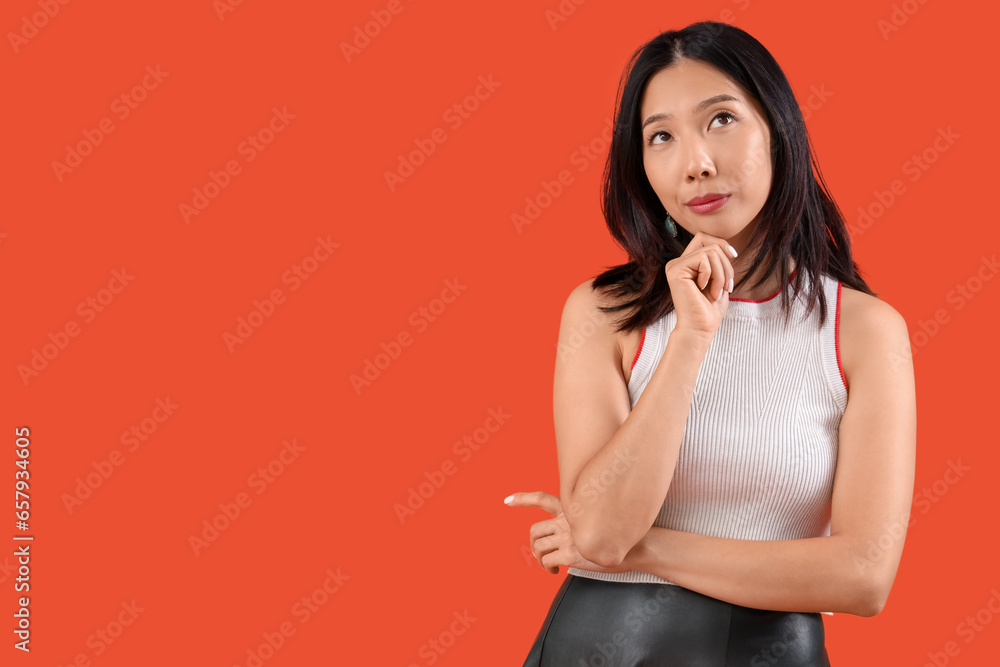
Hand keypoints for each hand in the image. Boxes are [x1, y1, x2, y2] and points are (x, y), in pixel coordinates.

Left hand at [505, 491, 631, 574]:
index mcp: (572, 509)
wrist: (637, 546)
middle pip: (534, 530)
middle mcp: (567, 520)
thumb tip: (574, 534)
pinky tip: (555, 573)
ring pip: (538, 547)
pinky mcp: (570, 553)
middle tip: (539, 553)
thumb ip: (583, 521)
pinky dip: (547, 569)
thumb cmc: (621, 536)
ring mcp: (568, 536)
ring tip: (550, 567)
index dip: (523, 499)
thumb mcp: (600, 520)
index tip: (507, 500)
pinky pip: (547, 561)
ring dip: (540, 559)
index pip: (542, 499)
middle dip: (532, 544)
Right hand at [665, 232, 737, 342]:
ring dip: (721, 273)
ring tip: (717, 291)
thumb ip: (718, 261)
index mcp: (687, 264)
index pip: (703, 238)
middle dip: (726, 264)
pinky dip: (712, 275)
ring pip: (710, 251)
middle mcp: (678, 263)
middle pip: (710, 244)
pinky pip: (703, 258)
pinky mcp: (675, 270)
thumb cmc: (710, 309)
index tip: (734, 256)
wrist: (700, 328)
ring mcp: (674, 266)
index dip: (721, 243)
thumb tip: (726, 246)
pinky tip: (704, 289)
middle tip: (726, 286)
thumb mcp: (719, 280)